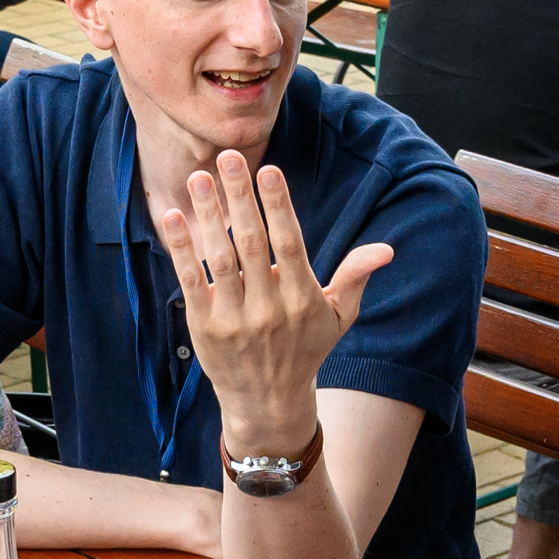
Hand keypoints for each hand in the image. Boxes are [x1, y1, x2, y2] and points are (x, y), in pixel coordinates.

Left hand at [156, 151, 391, 457]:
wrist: (267, 401)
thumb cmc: (306, 349)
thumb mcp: (338, 317)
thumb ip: (355, 278)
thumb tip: (386, 249)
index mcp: (302, 299)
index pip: (290, 244)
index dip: (278, 206)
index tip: (268, 170)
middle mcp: (268, 308)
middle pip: (252, 243)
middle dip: (239, 197)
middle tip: (228, 157)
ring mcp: (234, 318)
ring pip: (219, 258)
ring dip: (207, 215)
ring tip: (198, 177)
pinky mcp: (204, 326)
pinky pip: (190, 280)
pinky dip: (180, 249)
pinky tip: (172, 216)